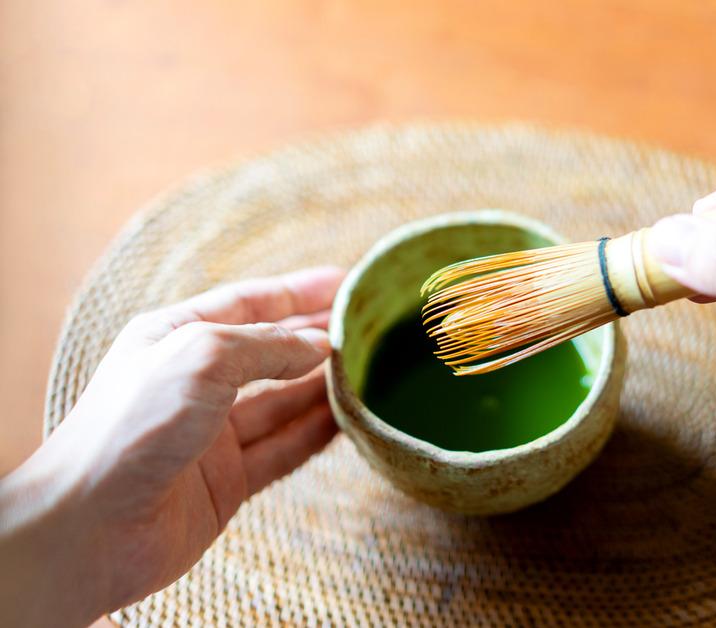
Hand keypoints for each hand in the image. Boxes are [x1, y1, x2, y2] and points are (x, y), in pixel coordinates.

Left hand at [0, 267, 344, 626]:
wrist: (89, 527)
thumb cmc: (131, 426)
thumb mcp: (202, 357)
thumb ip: (266, 346)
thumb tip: (318, 345)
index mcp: (176, 337)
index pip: (250, 304)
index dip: (299, 292)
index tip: (346, 283)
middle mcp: (195, 382)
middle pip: (271, 352)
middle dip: (318, 339)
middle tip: (369, 329)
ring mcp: (211, 433)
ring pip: (282, 402)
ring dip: (324, 388)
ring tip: (372, 372)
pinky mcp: (226, 480)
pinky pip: (283, 449)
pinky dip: (316, 434)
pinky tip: (349, 421)